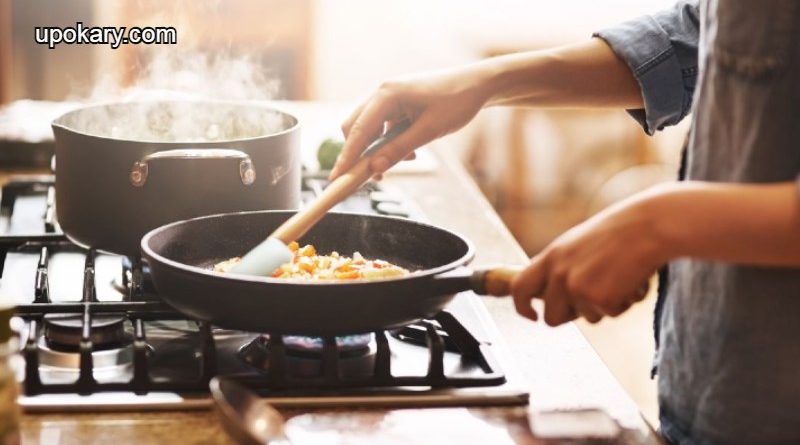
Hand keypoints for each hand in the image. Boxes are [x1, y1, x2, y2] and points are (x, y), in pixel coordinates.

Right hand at [330, 66, 492, 179]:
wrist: (478, 85)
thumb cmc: (457, 102)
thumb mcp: (430, 130)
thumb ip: (399, 149)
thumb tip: (374, 168)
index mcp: (387, 94)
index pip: (358, 130)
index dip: (346, 157)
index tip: (336, 178)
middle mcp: (382, 93)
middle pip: (355, 128)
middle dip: (360, 154)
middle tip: (372, 177)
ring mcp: (388, 97)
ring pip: (368, 129)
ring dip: (378, 149)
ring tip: (404, 161)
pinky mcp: (397, 104)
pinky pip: (382, 127)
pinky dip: (389, 142)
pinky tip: (410, 151)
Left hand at [510, 187, 671, 325]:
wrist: (648, 226)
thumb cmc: (619, 232)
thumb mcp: (577, 244)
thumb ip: (561, 267)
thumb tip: (551, 295)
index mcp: (551, 257)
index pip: (519, 288)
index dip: (521, 307)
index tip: (532, 316)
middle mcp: (558, 274)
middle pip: (551, 318)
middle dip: (570, 317)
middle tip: (593, 299)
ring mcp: (577, 288)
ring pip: (587, 318)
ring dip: (604, 306)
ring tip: (618, 277)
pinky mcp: (600, 299)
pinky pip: (611, 315)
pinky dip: (624, 303)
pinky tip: (631, 280)